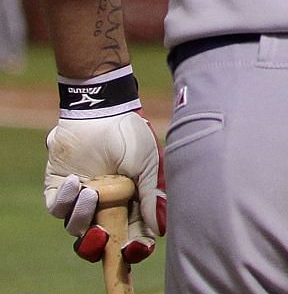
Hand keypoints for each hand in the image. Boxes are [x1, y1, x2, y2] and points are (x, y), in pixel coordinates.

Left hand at [45, 109, 164, 264]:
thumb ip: (150, 198)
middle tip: (103, 236)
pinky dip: (67, 200)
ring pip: (76, 228)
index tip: (135, 248)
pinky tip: (77, 181)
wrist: (102, 112)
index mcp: (130, 202)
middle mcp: (105, 205)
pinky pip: (58, 209)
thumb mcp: (149, 166)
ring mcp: (82, 199)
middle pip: (99, 241)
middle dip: (100, 246)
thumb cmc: (131, 136)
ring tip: (92, 192)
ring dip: (83, 216)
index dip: (134, 246)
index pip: (131, 233)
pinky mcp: (59, 189)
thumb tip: (157, 230)